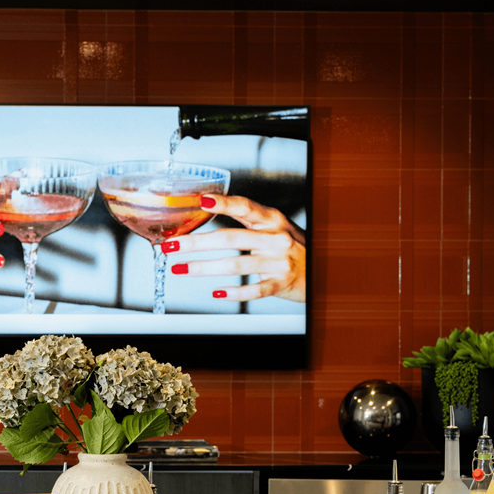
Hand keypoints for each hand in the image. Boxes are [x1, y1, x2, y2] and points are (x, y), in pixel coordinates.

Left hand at [161, 194, 305, 302]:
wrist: (321, 270)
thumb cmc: (291, 248)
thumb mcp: (274, 228)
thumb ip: (247, 222)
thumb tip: (207, 211)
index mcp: (272, 220)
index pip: (245, 207)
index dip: (223, 203)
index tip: (201, 201)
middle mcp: (276, 238)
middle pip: (230, 238)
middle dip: (196, 242)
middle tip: (172, 246)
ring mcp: (279, 262)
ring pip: (236, 265)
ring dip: (204, 268)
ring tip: (181, 269)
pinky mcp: (281, 284)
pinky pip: (254, 290)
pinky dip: (233, 292)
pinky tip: (217, 292)